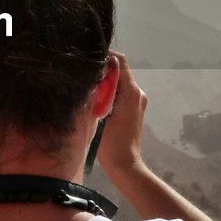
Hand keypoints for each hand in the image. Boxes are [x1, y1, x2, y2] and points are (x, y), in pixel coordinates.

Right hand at [97, 51, 147, 178]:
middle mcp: (138, 93)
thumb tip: (91, 73)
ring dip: (105, 81)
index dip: (104, 56)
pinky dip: (109, 91)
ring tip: (86, 85)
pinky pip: (121, 92)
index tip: (88, 60)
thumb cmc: (111, 142)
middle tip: (83, 73)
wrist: (124, 164)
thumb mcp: (100, 113)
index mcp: (131, 91)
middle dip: (102, 70)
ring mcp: (137, 101)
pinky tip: (95, 98)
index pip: (119, 61)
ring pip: (119, 82)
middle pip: (119, 71)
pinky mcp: (134, 109)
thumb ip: (98, 91)